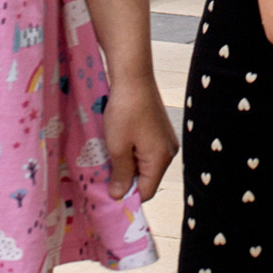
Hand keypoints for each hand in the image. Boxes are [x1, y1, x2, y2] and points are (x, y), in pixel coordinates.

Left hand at [102, 72, 178, 204]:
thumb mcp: (117, 147)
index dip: (126, 195)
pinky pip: (146, 150)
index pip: (146, 192)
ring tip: (109, 152)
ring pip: (145, 164)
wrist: (133, 77)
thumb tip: (119, 196)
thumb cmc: (125, 112)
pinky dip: (132, 151)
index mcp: (161, 160)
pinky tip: (118, 140)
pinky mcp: (160, 130)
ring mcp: (166, 140)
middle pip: (147, 178)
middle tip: (104, 170)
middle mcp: (169, 152)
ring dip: (127, 163)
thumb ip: (120, 175)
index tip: (106, 191)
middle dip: (125, 177)